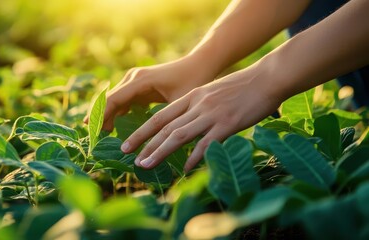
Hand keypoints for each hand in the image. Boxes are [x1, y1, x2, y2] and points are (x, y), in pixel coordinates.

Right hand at [87, 56, 216, 129]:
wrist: (199, 64)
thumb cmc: (193, 81)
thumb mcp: (180, 103)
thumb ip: (166, 120)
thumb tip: (157, 144)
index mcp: (140, 81)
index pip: (113, 100)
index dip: (101, 116)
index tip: (92, 132)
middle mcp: (133, 78)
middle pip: (107, 99)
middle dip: (98, 117)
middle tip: (91, 139)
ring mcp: (133, 80)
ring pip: (112, 100)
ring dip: (105, 116)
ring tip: (100, 137)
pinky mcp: (138, 86)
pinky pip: (121, 100)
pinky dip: (114, 113)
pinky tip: (111, 127)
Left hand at [120, 65, 281, 171]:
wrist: (267, 77)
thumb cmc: (242, 86)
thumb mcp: (213, 92)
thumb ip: (199, 107)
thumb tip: (188, 124)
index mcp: (192, 96)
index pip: (160, 116)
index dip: (142, 131)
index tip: (128, 143)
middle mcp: (197, 105)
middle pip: (164, 127)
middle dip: (144, 143)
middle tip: (129, 157)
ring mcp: (211, 114)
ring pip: (178, 135)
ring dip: (159, 152)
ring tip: (145, 165)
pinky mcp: (227, 124)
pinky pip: (205, 144)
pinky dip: (193, 158)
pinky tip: (184, 170)